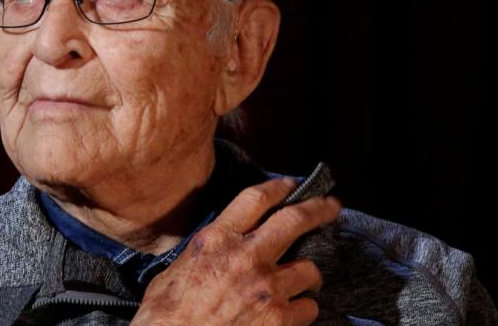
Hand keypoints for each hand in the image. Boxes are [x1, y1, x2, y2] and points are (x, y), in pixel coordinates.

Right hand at [131, 177, 341, 324]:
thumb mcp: (178, 267)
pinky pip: (308, 308)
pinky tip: (293, 311)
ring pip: (309, 269)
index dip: (279, 187)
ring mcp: (266, 288)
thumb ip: (207, 251)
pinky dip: (303, 309)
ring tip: (304, 280)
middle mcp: (246, 257)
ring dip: (308, 275)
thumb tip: (219, 245)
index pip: (256, 199)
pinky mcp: (278, 319)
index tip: (291, 184)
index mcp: (217, 239)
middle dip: (319, 209)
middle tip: (331, 206)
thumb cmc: (167, 312)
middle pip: (294, 220)